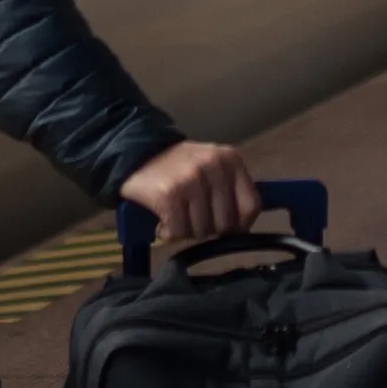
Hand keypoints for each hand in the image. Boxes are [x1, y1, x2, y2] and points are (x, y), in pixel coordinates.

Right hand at [122, 140, 258, 251]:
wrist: (135, 154)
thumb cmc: (178, 167)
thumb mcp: (212, 168)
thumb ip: (230, 191)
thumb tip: (242, 228)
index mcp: (230, 159)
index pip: (251, 206)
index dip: (240, 225)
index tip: (226, 229)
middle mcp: (214, 166)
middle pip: (226, 224)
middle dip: (209, 229)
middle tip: (192, 218)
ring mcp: (192, 180)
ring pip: (202, 231)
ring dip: (187, 231)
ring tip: (176, 216)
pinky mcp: (170, 194)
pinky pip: (179, 232)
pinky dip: (169, 234)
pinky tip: (163, 222)